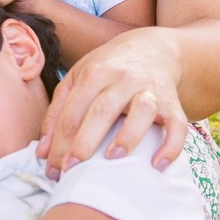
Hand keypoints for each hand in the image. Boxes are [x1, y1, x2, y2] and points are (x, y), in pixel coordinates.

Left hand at [37, 27, 187, 174]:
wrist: (153, 50)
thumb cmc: (108, 70)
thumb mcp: (77, 80)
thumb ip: (57, 113)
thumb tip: (43, 153)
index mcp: (94, 73)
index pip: (72, 112)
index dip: (59, 143)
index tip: (52, 168)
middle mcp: (122, 79)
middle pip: (101, 111)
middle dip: (84, 142)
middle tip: (71, 170)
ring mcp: (149, 89)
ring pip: (141, 111)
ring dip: (127, 136)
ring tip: (112, 159)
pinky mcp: (172, 102)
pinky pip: (177, 125)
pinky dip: (171, 145)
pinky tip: (157, 165)